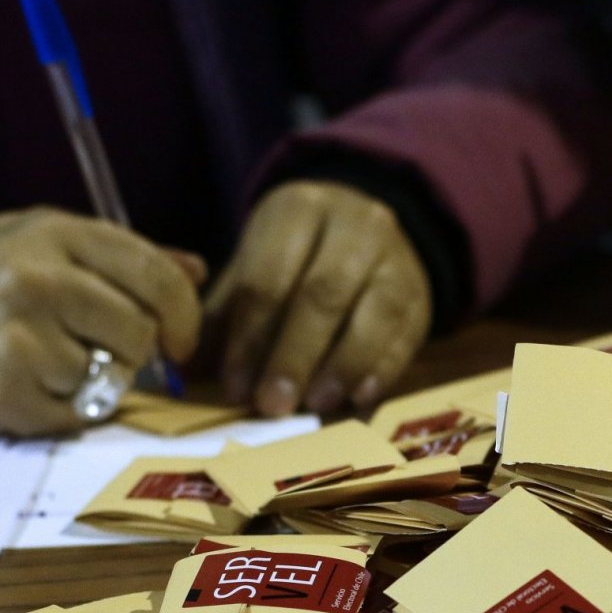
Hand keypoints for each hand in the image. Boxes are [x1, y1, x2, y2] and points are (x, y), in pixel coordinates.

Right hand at [0, 209, 202, 434]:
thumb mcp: (41, 243)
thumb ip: (123, 257)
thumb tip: (195, 270)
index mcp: (55, 233)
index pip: (157, 274)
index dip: (184, 315)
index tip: (181, 340)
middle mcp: (37, 279)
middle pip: (140, 333)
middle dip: (129, 351)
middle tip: (92, 350)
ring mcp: (18, 337)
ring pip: (110, 378)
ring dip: (89, 382)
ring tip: (42, 361)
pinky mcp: (4, 392)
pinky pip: (75, 416)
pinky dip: (60, 411)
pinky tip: (24, 387)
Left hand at [208, 181, 431, 417]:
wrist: (366, 230)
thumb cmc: (297, 256)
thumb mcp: (257, 262)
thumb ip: (226, 312)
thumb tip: (189, 369)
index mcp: (300, 208)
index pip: (269, 277)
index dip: (250, 336)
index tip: (236, 386)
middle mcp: (356, 225)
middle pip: (322, 294)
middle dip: (294, 355)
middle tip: (272, 405)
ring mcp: (396, 258)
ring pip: (373, 314)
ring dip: (342, 366)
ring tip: (316, 405)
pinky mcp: (422, 295)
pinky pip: (406, 335)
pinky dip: (383, 370)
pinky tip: (360, 397)